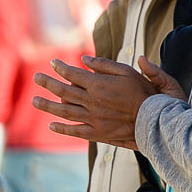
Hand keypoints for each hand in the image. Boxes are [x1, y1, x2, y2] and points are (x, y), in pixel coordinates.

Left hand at [30, 56, 181, 151]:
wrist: (156, 121)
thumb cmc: (145, 93)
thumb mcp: (128, 72)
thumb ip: (105, 65)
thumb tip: (84, 58)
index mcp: (98, 85)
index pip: (73, 74)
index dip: (61, 68)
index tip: (53, 63)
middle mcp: (91, 101)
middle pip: (63, 91)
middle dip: (48, 83)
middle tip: (36, 78)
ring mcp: (93, 118)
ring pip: (64, 111)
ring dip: (47, 106)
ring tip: (34, 100)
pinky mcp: (98, 133)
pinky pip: (76, 130)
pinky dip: (62, 128)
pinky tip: (52, 125)